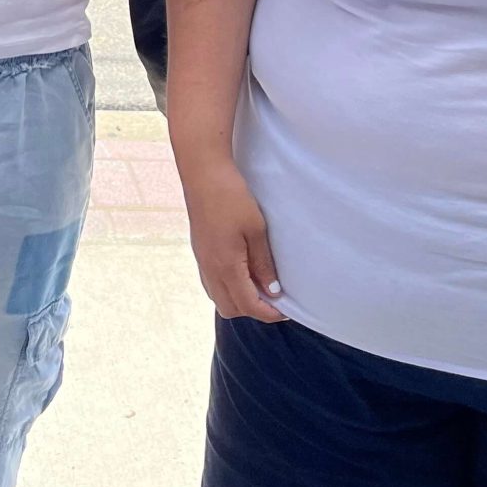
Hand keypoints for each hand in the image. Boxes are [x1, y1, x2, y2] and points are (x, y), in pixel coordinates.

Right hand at [180, 156, 286, 322]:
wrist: (203, 174)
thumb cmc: (231, 197)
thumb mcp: (256, 229)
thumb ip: (263, 263)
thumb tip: (272, 291)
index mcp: (226, 266)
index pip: (248, 305)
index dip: (269, 313)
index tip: (287, 309)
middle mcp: (210, 269)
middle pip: (230, 309)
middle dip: (253, 310)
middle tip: (274, 298)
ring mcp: (202, 262)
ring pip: (218, 298)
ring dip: (239, 300)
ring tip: (260, 286)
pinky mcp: (200, 252)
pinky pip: (212, 284)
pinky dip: (228, 288)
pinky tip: (242, 273)